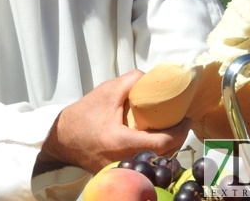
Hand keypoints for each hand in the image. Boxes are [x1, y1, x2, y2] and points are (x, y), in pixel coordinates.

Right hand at [35, 70, 190, 174]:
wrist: (62, 139)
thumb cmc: (82, 116)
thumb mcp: (105, 92)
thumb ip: (129, 82)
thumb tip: (151, 77)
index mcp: (122, 142)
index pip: (163, 143)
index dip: (180, 132)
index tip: (187, 119)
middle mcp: (125, 161)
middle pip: (164, 155)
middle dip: (177, 138)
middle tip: (181, 121)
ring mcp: (124, 170)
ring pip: (157, 161)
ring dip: (167, 146)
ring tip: (170, 128)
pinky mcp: (122, 172)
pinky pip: (146, 163)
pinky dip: (154, 152)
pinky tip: (153, 139)